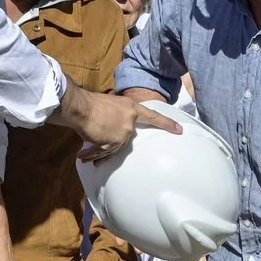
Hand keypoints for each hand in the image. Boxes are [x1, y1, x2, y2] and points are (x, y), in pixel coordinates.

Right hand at [60, 87, 180, 159]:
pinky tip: (83, 156)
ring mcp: (123, 133)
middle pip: (126, 137)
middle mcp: (130, 121)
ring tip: (86, 154)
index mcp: (131, 108)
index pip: (153, 116)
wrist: (80, 108)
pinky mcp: (113, 142)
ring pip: (114, 147)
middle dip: (110, 140)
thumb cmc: (90, 103)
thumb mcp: (110, 104)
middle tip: (97, 140)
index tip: (179, 130)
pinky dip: (93, 155)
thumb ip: (117, 114)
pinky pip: (103, 152)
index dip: (167, 123)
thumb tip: (111, 124)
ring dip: (98, 151)